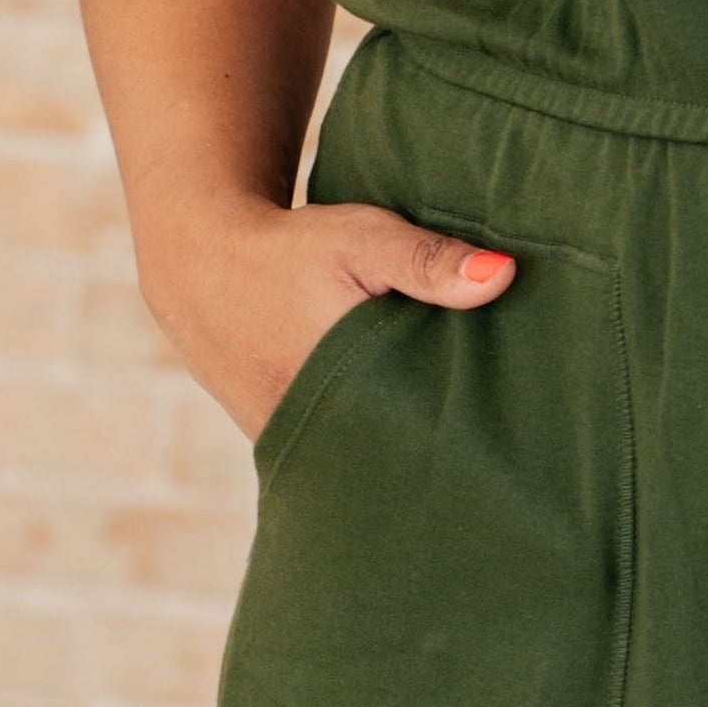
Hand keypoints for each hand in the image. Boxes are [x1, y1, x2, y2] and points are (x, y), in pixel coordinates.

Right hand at [139, 190, 513, 440]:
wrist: (202, 266)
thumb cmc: (290, 251)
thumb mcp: (361, 239)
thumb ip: (426, 259)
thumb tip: (502, 277)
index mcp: (345, 389)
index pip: (424, 438)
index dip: (464, 437)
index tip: (505, 438)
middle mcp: (315, 431)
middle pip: (397, 462)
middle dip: (439, 457)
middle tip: (491, 457)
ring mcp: (293, 446)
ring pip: (365, 467)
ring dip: (402, 459)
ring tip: (454, 459)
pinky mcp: (280, 446)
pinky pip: (335, 462)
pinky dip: (366, 454)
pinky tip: (400, 445)